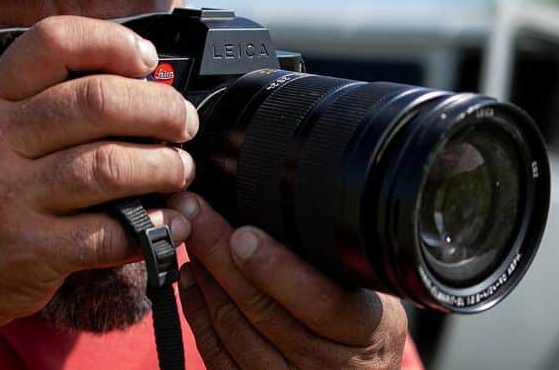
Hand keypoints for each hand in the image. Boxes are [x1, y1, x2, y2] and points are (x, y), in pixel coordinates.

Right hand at [0, 16, 200, 328]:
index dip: (111, 41)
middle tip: (183, 124)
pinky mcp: (31, 250)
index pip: (52, 41)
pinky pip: (110, 232)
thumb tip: (145, 82)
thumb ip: (51, 104)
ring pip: (109, 166)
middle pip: (97, 101)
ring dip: (164, 166)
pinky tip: (171, 223)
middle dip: (159, 109)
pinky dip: (155, 227)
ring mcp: (9, 197)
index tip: (146, 60)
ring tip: (178, 170)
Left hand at [170, 192, 408, 368]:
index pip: (323, 304)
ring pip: (233, 329)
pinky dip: (198, 311)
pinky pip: (216, 354)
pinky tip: (192, 277)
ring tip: (187, 234)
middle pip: (263, 310)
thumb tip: (274, 205)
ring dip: (205, 277)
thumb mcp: (371, 292)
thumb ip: (333, 264)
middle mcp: (330, 368)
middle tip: (193, 211)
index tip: (243, 234)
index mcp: (368, 335)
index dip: (278, 270)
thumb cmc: (362, 325)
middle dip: (221, 255)